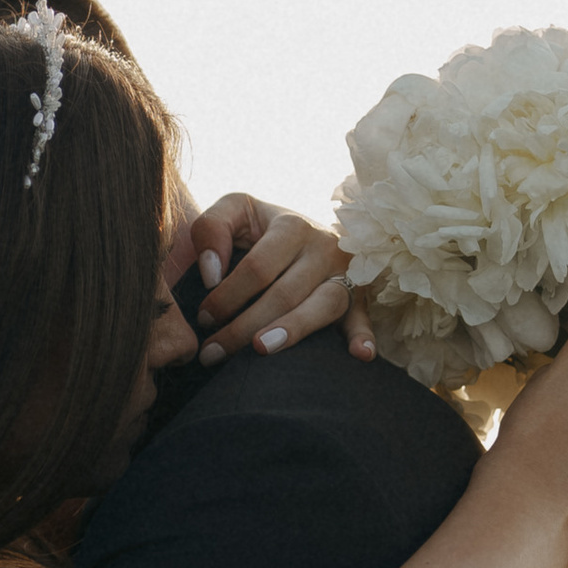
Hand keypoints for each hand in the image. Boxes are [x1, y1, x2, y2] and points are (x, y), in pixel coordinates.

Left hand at [187, 196, 376, 365]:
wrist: (306, 232)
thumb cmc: (261, 228)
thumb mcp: (235, 212)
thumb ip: (211, 228)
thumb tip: (211, 274)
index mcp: (292, 226)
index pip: (258, 268)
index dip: (227, 296)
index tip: (203, 319)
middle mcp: (324, 248)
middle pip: (285, 293)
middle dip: (244, 326)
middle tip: (214, 352)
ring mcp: (345, 274)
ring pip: (322, 306)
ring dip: (292, 331)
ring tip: (261, 350)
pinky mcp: (359, 298)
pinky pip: (362, 318)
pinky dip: (364, 337)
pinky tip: (361, 355)